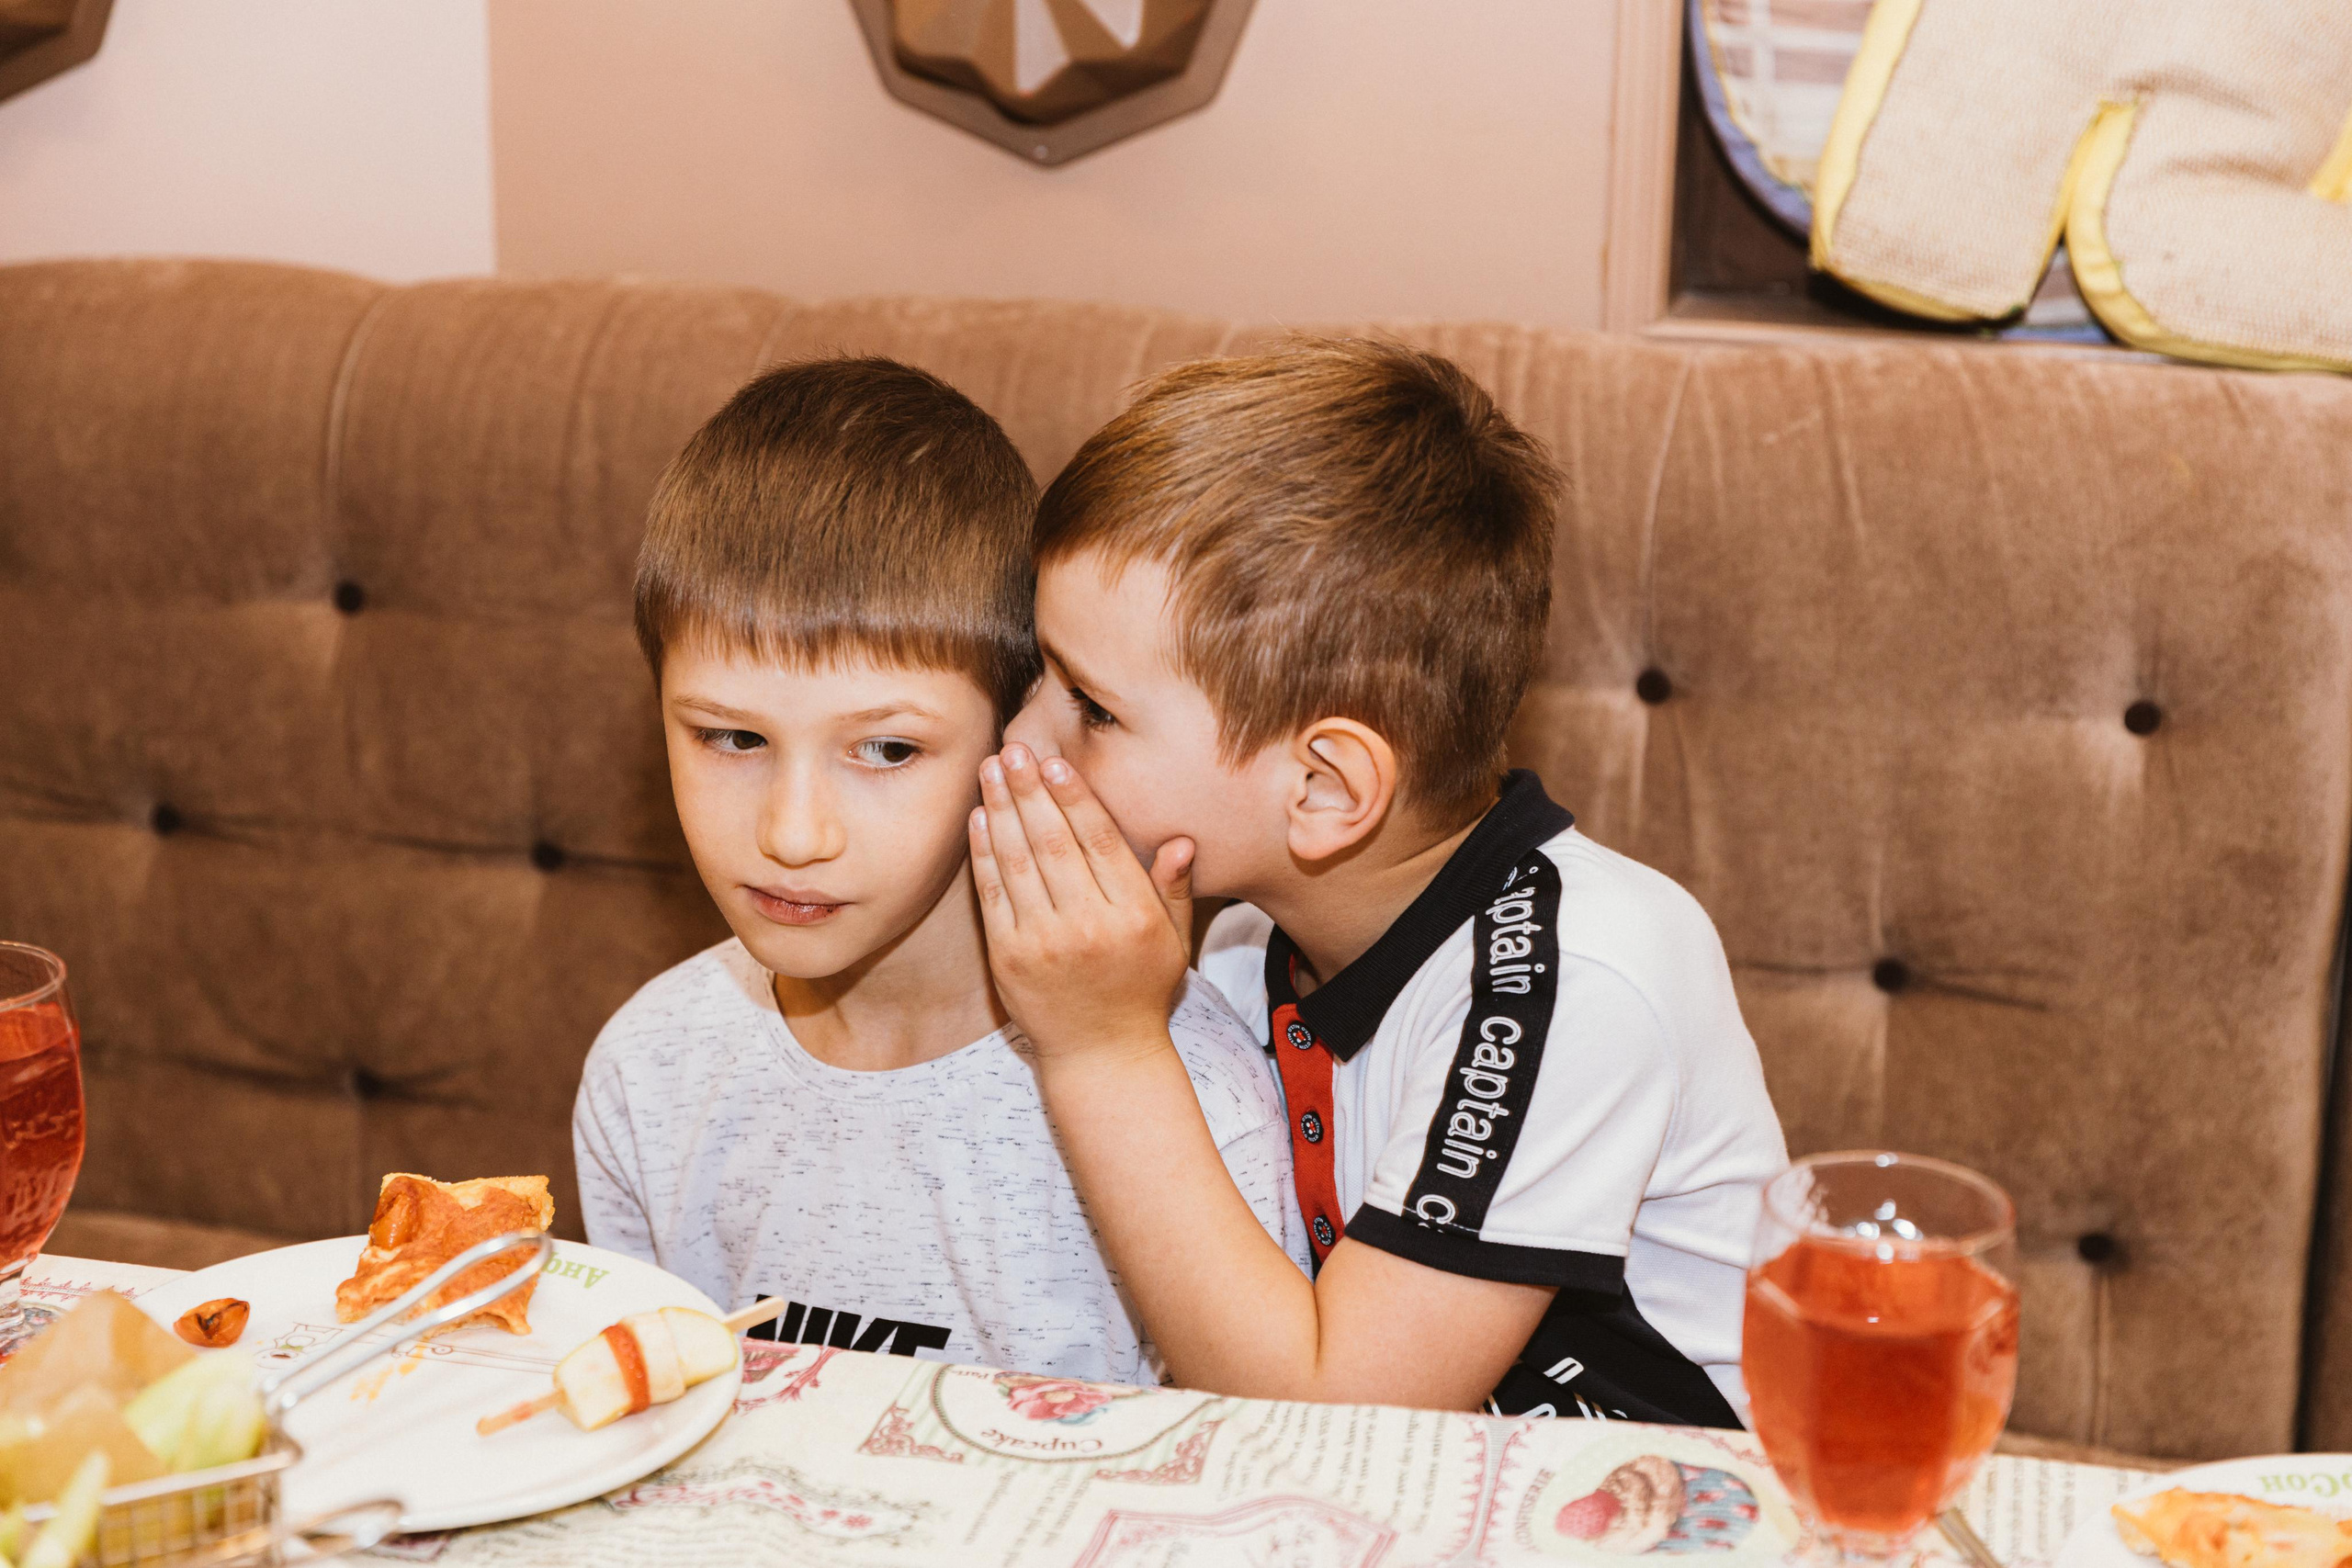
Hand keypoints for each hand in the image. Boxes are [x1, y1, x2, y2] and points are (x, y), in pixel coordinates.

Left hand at [969, 744, 1193, 1060]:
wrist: (1101, 1055)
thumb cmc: (1141, 990)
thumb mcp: (1174, 942)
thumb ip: (1174, 890)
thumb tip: (1182, 841)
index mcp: (1133, 917)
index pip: (1099, 844)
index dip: (1075, 799)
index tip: (1056, 763)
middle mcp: (1088, 926)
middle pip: (1053, 843)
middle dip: (1029, 791)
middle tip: (1012, 750)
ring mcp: (1043, 942)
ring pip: (1018, 862)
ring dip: (1001, 810)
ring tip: (991, 770)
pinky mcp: (1008, 957)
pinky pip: (993, 894)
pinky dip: (984, 853)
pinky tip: (980, 818)